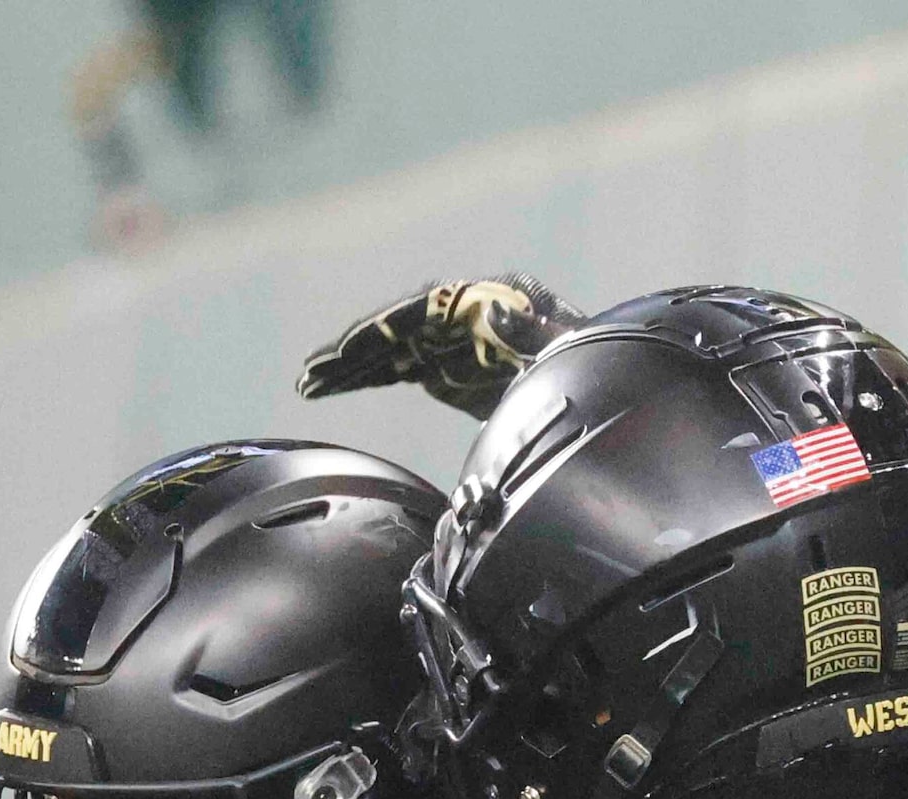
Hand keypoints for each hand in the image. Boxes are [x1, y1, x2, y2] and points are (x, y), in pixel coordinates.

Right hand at [296, 275, 584, 418]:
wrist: (600, 380)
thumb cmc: (587, 360)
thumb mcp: (563, 347)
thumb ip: (530, 331)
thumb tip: (492, 310)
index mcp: (485, 300)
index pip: (423, 309)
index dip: (385, 327)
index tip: (351, 346)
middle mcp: (459, 316)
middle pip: (396, 330)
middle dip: (353, 351)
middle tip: (311, 372)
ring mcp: (448, 343)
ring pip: (389, 352)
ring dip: (349, 368)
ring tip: (307, 385)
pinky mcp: (446, 370)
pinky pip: (395, 371)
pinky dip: (363, 379)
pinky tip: (330, 389)